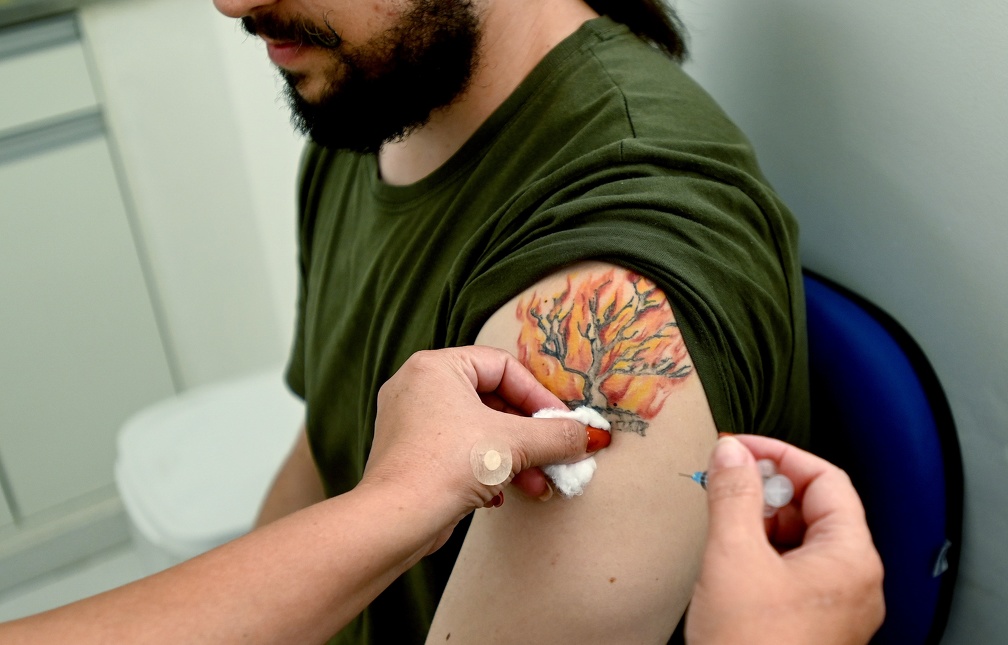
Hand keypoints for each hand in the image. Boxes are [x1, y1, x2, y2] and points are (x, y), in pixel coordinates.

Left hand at [361, 347, 598, 544]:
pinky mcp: (412, 456)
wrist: (397, 520)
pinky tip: (499, 496)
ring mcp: (411, 423)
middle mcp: (418, 387)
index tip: (563, 424)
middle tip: (555, 455)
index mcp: (436, 366)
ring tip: (537, 484)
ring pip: (478, 430)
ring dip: (514, 457)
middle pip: (492, 400)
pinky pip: (459, 452)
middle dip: (529, 435)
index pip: (503, 367)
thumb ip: (557, 435)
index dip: (539, 396)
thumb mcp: (514, 444)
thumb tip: (590, 436)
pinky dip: (486, 469)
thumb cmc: (448, 465)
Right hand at [685, 435, 884, 644]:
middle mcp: (855, 582)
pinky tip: (734, 557)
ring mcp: (839, 607)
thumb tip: (731, 452)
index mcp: (850, 559)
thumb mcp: (733, 557)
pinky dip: (767, 552)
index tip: (741, 448)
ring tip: (726, 520)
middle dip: (770, 490)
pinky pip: (798, 571)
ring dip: (765, 521)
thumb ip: (733, 495)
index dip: (782, 456)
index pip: (827, 480)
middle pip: (819, 509)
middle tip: (728, 482)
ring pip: (806, 540)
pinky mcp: (817, 625)